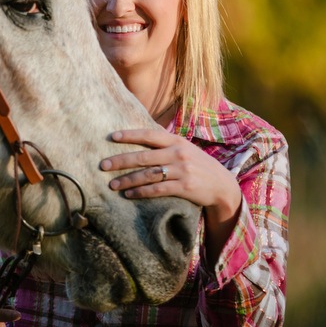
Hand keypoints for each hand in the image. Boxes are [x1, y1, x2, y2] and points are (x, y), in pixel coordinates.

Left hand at [100, 127, 242, 261]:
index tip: (111, 137)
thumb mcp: (184, 148)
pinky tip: (129, 194)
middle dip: (120, 161)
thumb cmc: (197, 164)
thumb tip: (140, 132)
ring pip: (147, 175)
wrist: (222, 185)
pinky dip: (141, 192)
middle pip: (143, 156)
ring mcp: (182, 170)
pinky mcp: (184, 187)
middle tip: (103, 165)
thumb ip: (165, 142)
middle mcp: (178, 153)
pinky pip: (157, 189)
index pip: (149, 134)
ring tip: (112, 184)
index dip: (130, 135)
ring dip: (127, 180)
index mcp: (176, 141)